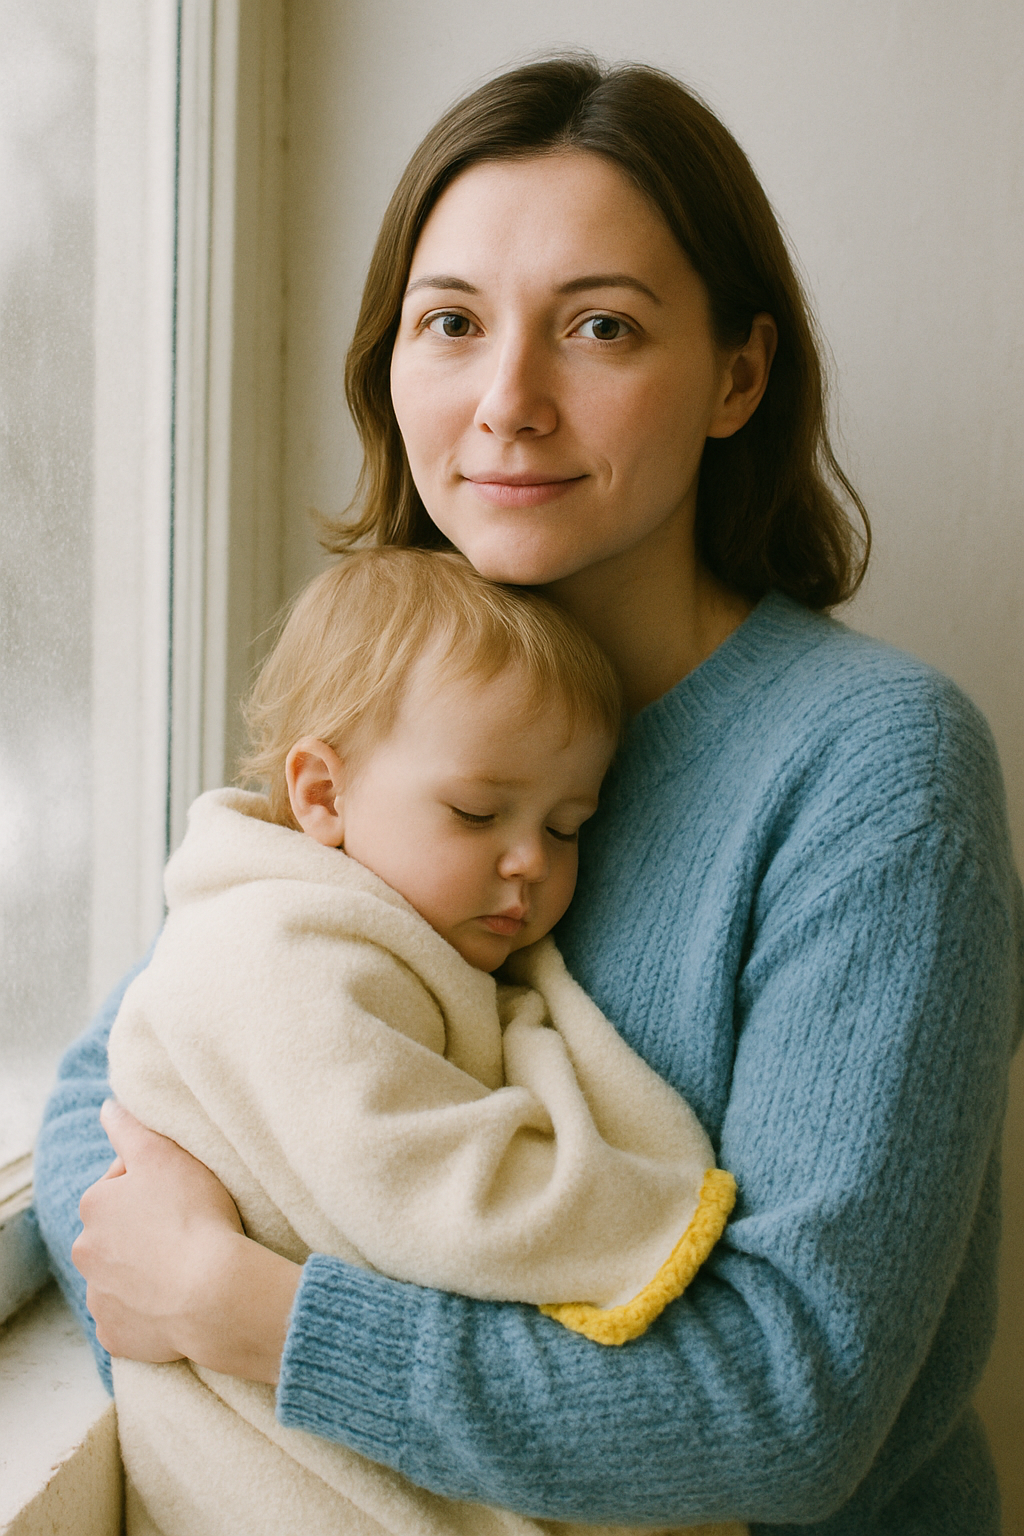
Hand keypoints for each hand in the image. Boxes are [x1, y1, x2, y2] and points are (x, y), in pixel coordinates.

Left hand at [73, 1100, 300, 1382]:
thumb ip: (130, 1127)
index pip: (122, 1185)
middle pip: (118, 1233)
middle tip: (186, 1228)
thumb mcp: (165, 1154)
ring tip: (185, 1266)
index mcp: (94, 1206)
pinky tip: (176, 1300)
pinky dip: (148, 1311)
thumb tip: (107, 1108)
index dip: (157, 1184)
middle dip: (144, 1229)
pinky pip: (130, 1318)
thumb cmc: (192, 1215)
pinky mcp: (116, 1336)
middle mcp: (86, 1253)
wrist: (214, 1292)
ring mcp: (99, 1298)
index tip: (185, 1193)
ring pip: (122, 1275)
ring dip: (144, 1270)